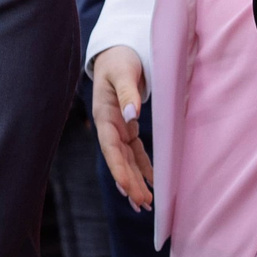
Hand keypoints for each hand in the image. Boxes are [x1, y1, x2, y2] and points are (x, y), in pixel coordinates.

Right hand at [90, 46, 154, 209]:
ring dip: (136, 181)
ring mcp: (118, 129)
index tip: (128, 190)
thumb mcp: (123, 72)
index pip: (111, 149)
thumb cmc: (120, 58)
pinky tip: (152, 184)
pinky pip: (136, 153)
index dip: (119, 170)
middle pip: (119, 161)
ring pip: (127, 161)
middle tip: (142, 205)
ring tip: (145, 204)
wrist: (117, 50)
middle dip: (129, 184)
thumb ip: (127, 92)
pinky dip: (144, 168)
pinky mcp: (128, 128)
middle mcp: (109, 126)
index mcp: (104, 116)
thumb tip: (132, 114)